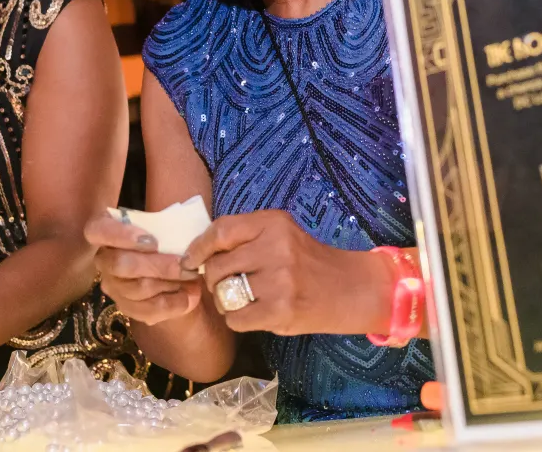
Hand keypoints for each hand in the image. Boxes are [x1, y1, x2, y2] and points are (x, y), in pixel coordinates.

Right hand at [85, 213, 202, 325]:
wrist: (172, 265)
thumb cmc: (165, 237)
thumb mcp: (164, 226)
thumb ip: (166, 226)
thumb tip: (182, 236)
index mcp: (104, 230)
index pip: (98, 230)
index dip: (121, 235)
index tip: (152, 241)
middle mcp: (102, 259)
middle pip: (121, 265)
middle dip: (158, 265)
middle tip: (186, 264)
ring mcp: (111, 284)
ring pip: (136, 289)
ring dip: (169, 283)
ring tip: (192, 277)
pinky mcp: (125, 306)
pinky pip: (145, 311)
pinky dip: (172, 304)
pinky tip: (190, 296)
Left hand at [181, 210, 394, 336]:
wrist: (350, 288)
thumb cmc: (309, 262)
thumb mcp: (282, 235)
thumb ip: (246, 238)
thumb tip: (197, 253)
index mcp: (274, 223)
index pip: (221, 231)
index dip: (199, 247)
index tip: (191, 260)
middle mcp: (275, 247)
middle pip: (217, 266)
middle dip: (213, 280)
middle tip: (225, 285)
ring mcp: (278, 280)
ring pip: (223, 294)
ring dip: (225, 302)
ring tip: (242, 301)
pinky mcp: (280, 310)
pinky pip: (235, 318)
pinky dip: (238, 320)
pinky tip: (254, 315)